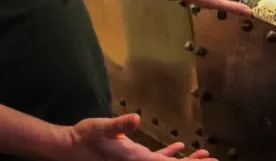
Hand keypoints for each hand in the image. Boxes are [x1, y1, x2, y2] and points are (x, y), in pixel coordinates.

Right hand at [55, 113, 215, 159]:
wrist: (69, 147)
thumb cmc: (84, 137)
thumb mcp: (100, 128)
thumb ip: (118, 125)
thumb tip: (135, 119)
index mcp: (136, 159)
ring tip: (205, 157)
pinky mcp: (133, 158)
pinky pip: (156, 160)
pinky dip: (170, 156)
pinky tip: (181, 149)